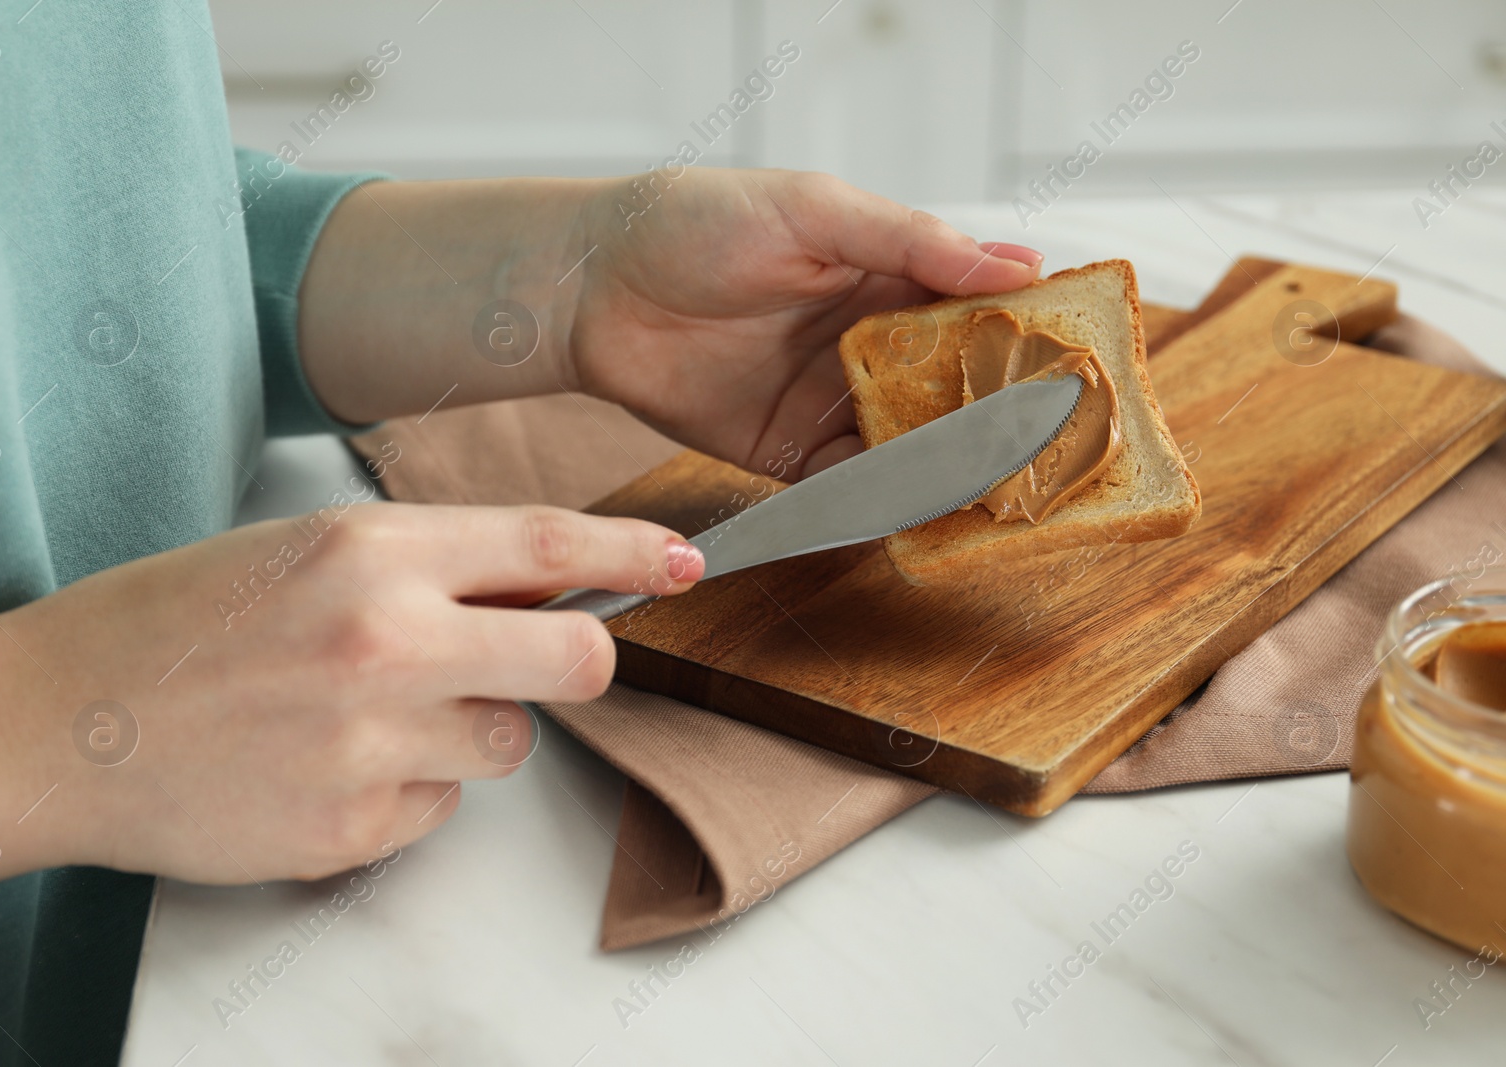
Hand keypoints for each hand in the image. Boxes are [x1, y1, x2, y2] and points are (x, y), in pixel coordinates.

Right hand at [0, 504, 701, 894]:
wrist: (57, 721)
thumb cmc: (173, 625)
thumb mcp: (302, 552)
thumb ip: (424, 563)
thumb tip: (538, 580)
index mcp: (370, 550)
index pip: (546, 542)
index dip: (633, 550)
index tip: (685, 560)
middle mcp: (386, 640)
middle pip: (576, 657)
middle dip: (580, 661)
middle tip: (543, 663)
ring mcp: (373, 741)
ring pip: (506, 743)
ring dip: (465, 733)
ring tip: (365, 719)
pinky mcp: (353, 826)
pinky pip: (437, 811)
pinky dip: (403, 794)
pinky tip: (325, 769)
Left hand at [569, 169, 1042, 477]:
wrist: (594, 288)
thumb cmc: (696, 222)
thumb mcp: (814, 210)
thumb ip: (910, 241)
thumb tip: (1018, 262)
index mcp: (887, 275)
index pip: (979, 310)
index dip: (1027, 339)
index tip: (1076, 368)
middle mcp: (871, 344)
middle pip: (956, 390)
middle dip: (1000, 420)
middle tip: (1052, 452)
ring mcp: (832, 403)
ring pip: (913, 445)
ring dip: (952, 469)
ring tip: (1001, 493)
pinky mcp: (790, 455)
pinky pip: (850, 487)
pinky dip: (884, 503)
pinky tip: (919, 513)